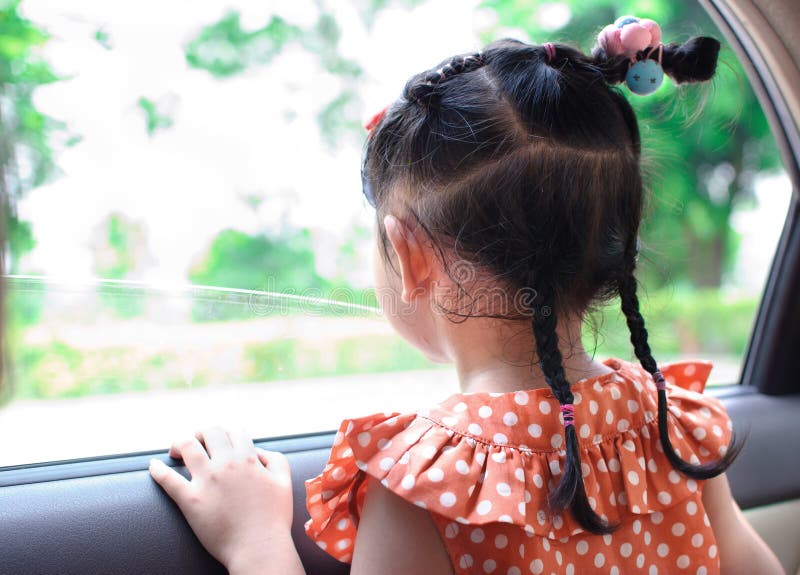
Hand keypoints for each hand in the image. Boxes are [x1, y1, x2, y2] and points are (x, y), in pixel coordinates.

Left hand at [149, 427, 294, 569]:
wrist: (259, 548)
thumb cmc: (273, 519)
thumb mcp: (284, 482)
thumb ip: (275, 460)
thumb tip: (258, 451)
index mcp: (248, 459)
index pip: (233, 431)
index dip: (227, 433)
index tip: (221, 441)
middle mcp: (226, 465)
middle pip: (209, 432)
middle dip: (203, 433)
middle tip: (198, 443)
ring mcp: (206, 481)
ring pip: (187, 446)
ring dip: (179, 443)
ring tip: (176, 451)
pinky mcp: (190, 500)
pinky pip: (168, 479)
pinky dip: (157, 470)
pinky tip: (154, 466)